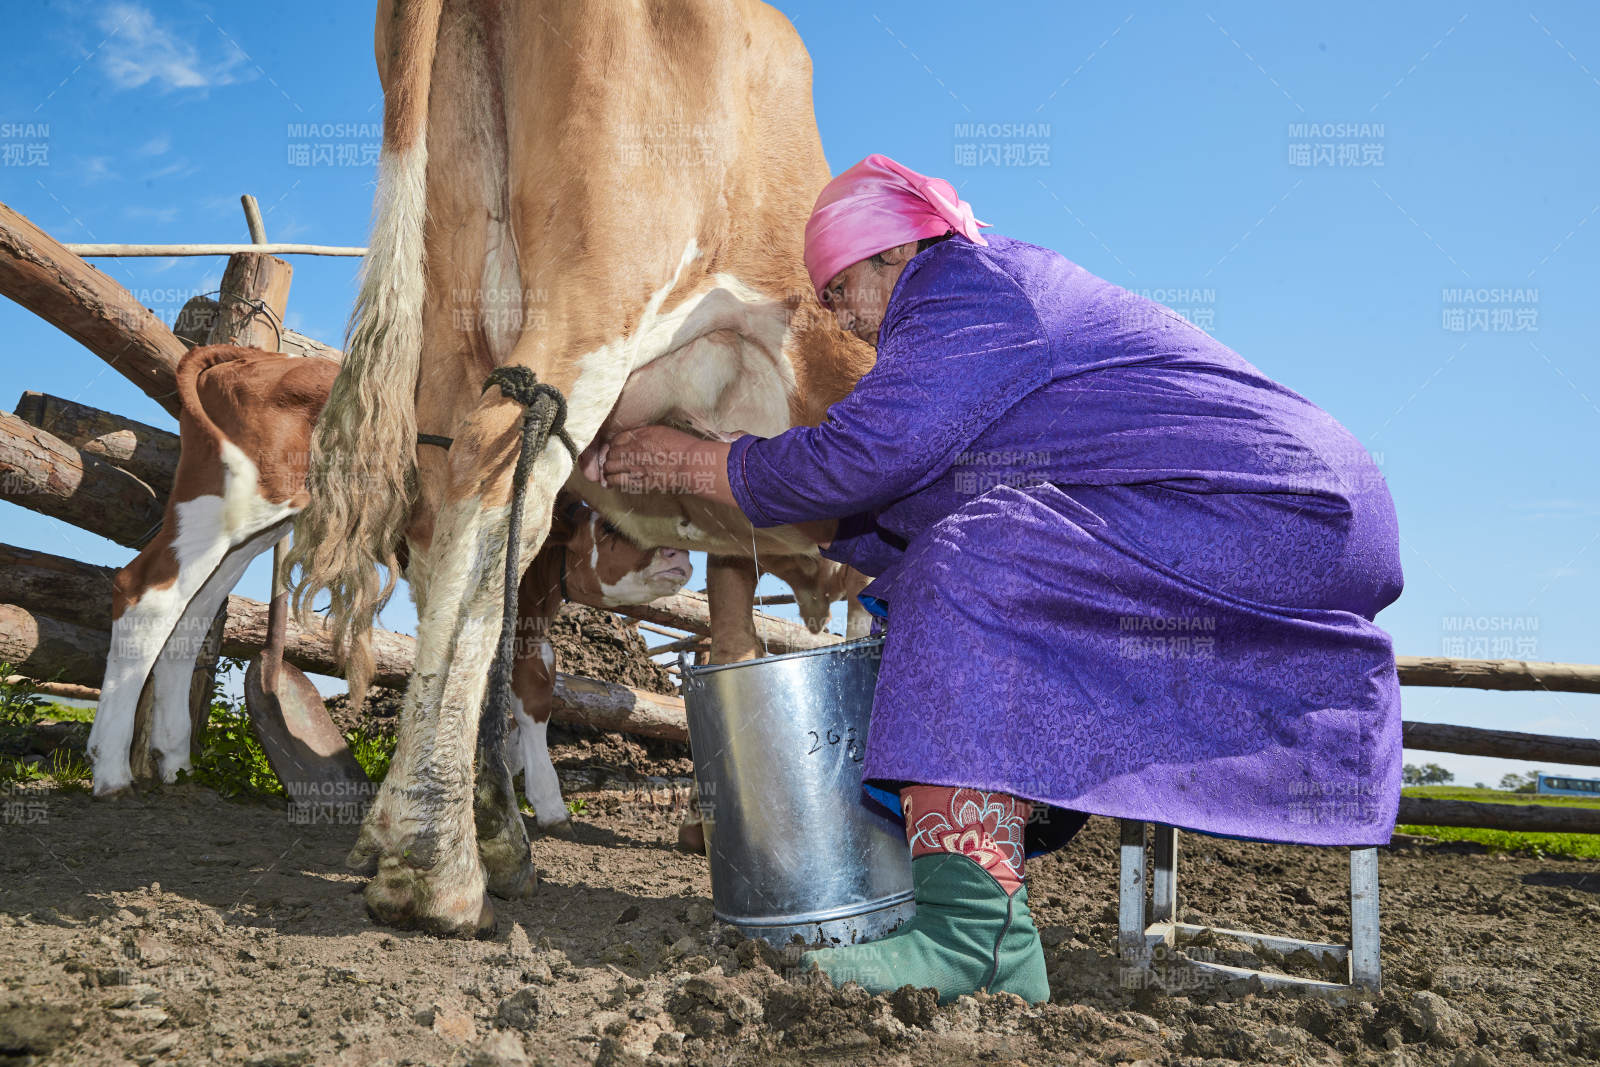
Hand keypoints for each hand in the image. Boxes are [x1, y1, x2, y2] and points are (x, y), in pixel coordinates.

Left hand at [600, 425, 733, 504]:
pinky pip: (617, 481)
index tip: (617, 448)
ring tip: (610, 472)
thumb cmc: (683, 447)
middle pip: (611, 453)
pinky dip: (612, 481)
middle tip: (612, 461)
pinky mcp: (638, 482)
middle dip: (610, 457)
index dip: (615, 444)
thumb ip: (646, 434)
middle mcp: (633, 450)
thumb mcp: (664, 431)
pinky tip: (613, 482)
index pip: (617, 439)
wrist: (691, 464)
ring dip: (608, 470)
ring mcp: (634, 466)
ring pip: (609, 468)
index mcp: (640, 436)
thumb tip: (637, 437)